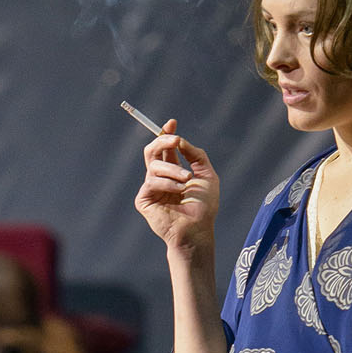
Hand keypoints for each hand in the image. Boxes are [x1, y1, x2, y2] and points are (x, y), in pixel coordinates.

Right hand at [134, 121, 220, 255]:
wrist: (198, 229)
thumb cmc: (204, 206)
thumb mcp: (207, 174)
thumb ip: (196, 155)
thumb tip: (180, 140)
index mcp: (173, 171)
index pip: (165, 147)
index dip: (166, 133)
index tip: (172, 123)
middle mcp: (160, 178)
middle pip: (152, 150)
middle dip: (163, 141)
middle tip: (176, 140)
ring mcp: (151, 188)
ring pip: (154, 165)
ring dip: (173, 169)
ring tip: (187, 180)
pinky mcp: (144, 200)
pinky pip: (151, 181)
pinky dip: (167, 183)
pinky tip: (178, 191)